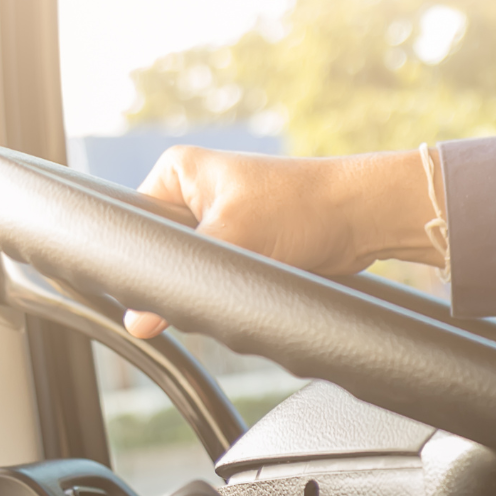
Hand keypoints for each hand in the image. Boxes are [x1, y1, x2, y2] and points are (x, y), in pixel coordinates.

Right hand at [122, 146, 442, 337]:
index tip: (154, 287)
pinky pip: (219, 281)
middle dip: (181, 276)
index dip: (141, 260)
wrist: (360, 219)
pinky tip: (245, 291)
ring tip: (236, 279)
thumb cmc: (302, 206)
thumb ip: (183, 276)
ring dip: (208, 286)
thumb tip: (140, 322)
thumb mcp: (231, 238)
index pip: (134, 225)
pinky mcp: (243, 251)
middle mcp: (193, 196)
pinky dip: (229, 292)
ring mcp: (218, 225)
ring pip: (192, 273)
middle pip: (163, 254)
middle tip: (207, 282)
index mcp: (177, 173)